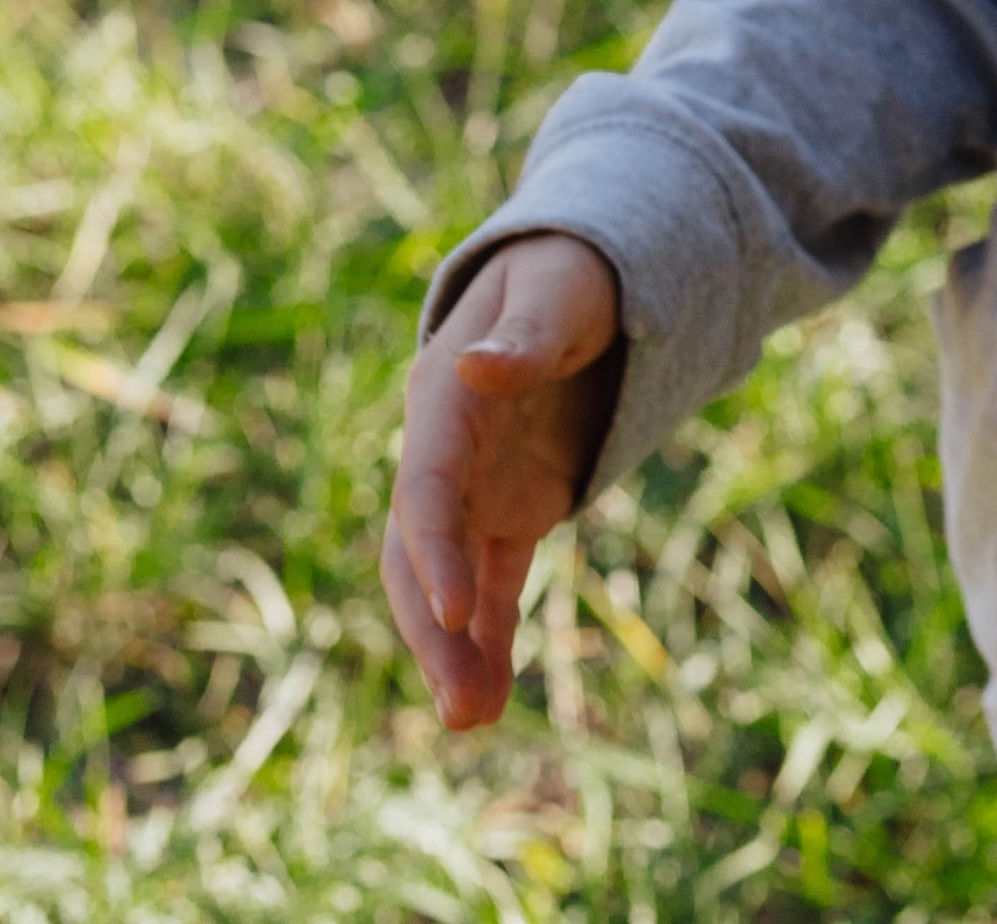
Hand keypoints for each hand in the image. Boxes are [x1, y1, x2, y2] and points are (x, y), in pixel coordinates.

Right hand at [383, 232, 623, 731]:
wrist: (577, 281)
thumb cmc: (566, 275)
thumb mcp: (555, 291)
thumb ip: (523, 337)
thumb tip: (477, 370)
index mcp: (442, 398)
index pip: (425, 486)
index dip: (433, 547)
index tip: (454, 610)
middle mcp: (444, 454)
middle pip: (419, 552)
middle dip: (433, 630)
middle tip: (462, 705)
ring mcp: (474, 488)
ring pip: (448, 581)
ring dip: (455, 650)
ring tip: (474, 721)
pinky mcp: (509, 510)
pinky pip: (494, 582)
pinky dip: (492, 636)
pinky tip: (493, 698)